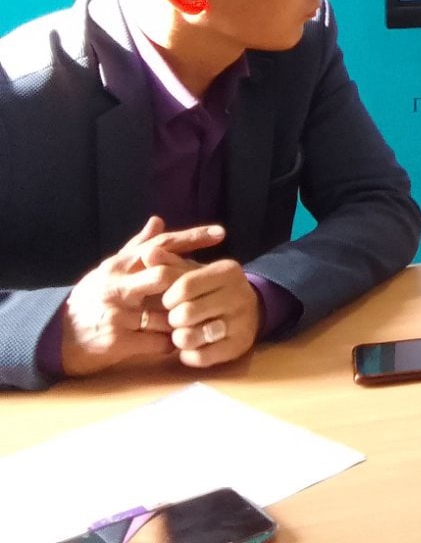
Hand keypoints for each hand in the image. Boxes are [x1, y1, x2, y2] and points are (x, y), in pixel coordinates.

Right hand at [59, 217, 223, 376]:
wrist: (57, 336)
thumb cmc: (91, 298)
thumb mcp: (110, 269)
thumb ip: (136, 246)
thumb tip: (158, 220)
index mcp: (119, 265)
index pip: (160, 245)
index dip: (192, 237)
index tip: (221, 233)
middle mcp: (118, 286)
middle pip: (164, 275)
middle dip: (188, 283)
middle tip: (209, 288)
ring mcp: (117, 313)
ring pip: (165, 312)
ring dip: (184, 318)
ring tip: (198, 320)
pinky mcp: (116, 341)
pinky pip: (157, 342)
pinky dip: (171, 343)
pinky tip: (177, 344)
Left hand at [163, 259, 262, 367]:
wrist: (249, 311)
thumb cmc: (211, 289)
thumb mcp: (194, 273)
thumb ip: (169, 264)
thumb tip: (147, 253)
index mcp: (228, 271)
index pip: (185, 286)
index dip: (169, 297)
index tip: (170, 300)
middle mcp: (240, 294)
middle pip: (185, 313)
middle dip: (173, 318)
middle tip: (177, 317)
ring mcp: (242, 322)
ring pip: (190, 337)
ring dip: (179, 337)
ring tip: (183, 332)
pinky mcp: (239, 346)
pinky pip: (200, 357)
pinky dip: (188, 355)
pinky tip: (193, 346)